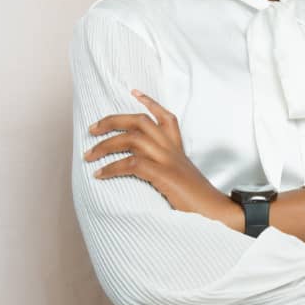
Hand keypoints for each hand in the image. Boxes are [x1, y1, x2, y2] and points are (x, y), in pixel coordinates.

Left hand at [83, 90, 230, 218]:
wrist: (215, 212)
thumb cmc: (197, 199)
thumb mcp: (182, 176)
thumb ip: (166, 168)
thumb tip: (144, 169)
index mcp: (178, 148)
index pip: (165, 117)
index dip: (149, 102)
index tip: (133, 92)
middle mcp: (172, 149)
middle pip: (139, 121)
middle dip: (112, 121)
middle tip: (92, 129)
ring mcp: (168, 160)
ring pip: (132, 139)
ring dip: (105, 146)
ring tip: (89, 155)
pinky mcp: (164, 175)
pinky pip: (132, 163)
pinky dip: (112, 167)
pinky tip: (100, 174)